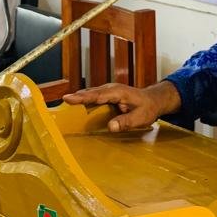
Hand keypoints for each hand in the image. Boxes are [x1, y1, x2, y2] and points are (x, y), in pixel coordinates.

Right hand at [62, 81, 181, 131]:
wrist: (154, 100)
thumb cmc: (148, 108)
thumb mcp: (140, 118)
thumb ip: (126, 122)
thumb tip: (111, 127)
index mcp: (118, 92)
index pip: (97, 95)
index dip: (82, 97)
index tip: (68, 98)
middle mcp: (111, 89)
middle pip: (90, 92)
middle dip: (76, 97)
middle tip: (62, 101)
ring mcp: (108, 91)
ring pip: (90, 93)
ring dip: (78, 98)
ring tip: (65, 103)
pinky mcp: (107, 95)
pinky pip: (93, 97)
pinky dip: (84, 100)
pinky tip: (75, 105)